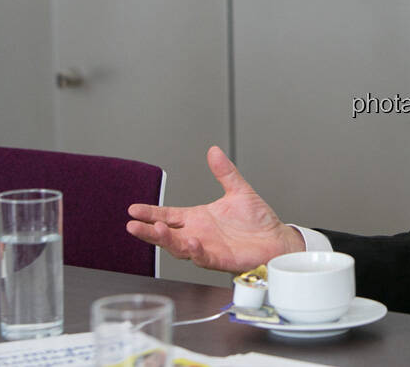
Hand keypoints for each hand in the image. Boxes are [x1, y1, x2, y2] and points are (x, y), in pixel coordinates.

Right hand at [126, 146, 305, 272]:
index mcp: (198, 218)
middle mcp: (198, 234)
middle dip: (148, 231)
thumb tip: (214, 151)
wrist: (276, 239)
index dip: (151, 213)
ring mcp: (207, 248)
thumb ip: (224, 172)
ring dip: (167, 240)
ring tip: (156, 230)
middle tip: (133, 225)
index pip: (168, 215)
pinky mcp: (220, 259)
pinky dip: (196, 251)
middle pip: (166, 234)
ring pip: (179, 248)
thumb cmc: (257, 221)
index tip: (133, 209)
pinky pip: (203, 257)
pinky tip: (191, 242)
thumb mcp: (238, 191)